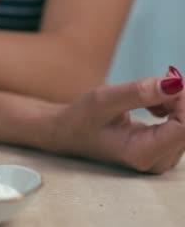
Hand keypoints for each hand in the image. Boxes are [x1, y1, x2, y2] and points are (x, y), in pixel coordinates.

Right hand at [53, 67, 183, 172]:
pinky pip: (182, 128)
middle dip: (178, 101)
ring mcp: (162, 160)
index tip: (166, 80)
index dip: (182, 101)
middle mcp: (156, 162)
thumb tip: (176, 83)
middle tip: (153, 85)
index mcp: (142, 152)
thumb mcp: (105, 99)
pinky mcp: (163, 153)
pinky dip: (173, 110)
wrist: (69, 133)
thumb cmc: (82, 118)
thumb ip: (140, 92)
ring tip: (146, 99)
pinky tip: (153, 107)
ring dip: (174, 105)